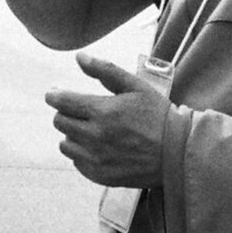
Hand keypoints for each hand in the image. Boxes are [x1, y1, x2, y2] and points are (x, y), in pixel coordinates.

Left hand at [45, 53, 170, 187]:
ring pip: (65, 144)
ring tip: (91, 130)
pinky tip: (98, 147)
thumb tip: (79, 57)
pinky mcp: (100, 175)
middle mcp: (95, 136)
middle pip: (59, 122)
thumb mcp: (135, 86)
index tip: (55, 94)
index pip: (60, 102)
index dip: (54, 96)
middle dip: (66, 113)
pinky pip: (77, 162)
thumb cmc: (157, 116)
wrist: (177, 153)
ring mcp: (96, 158)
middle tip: (81, 111)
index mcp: (102, 111)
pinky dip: (82, 153)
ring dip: (73, 135)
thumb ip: (105, 70)